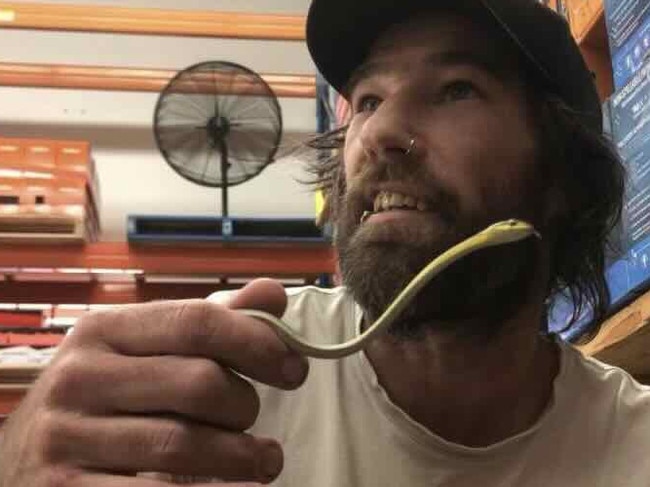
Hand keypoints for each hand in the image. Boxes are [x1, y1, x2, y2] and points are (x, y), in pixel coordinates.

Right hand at [0, 278, 307, 485]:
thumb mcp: (142, 351)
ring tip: (265, 462)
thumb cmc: (103, 399)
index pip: (198, 322)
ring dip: (241, 457)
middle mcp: (80, 378)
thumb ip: (208, 323)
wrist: (18, 462)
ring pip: (183, 446)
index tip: (296, 368)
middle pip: (200, 384)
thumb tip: (273, 295)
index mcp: (104, 330)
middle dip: (246, 406)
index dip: (259, 343)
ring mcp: (66, 439)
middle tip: (255, 421)